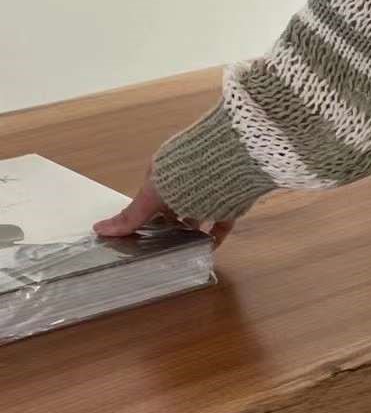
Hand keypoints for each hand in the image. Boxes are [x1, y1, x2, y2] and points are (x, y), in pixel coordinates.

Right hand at [94, 169, 233, 247]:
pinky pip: (221, 223)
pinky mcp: (231, 201)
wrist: (228, 161)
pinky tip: (206, 250)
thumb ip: (131, 215)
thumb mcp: (151, 195)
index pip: (152, 198)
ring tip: (182, 252)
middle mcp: (188, 181)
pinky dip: (213, 237)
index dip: (145, 217)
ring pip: (199, 214)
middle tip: (161, 249)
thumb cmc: (184, 171)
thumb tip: (98, 229)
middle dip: (169, 226)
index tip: (139, 238)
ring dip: (192, 232)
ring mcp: (212, 191)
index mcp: (166, 173)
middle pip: (176, 207)